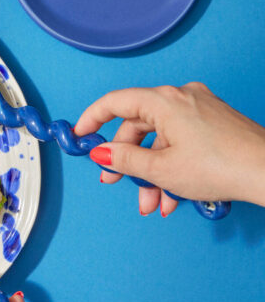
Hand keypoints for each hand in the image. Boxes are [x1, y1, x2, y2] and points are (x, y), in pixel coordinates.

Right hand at [74, 82, 264, 214]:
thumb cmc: (222, 166)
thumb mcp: (160, 169)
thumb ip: (124, 159)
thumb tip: (101, 153)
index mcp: (164, 100)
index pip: (115, 102)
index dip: (92, 119)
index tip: (80, 135)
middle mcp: (181, 98)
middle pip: (138, 125)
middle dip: (127, 160)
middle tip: (115, 182)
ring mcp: (201, 109)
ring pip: (160, 139)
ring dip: (151, 172)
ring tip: (153, 203)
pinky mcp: (214, 122)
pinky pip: (180, 141)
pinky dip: (171, 165)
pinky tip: (173, 196)